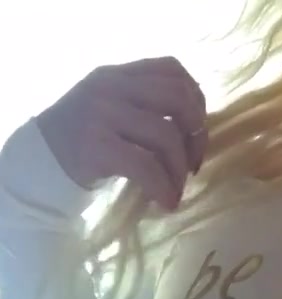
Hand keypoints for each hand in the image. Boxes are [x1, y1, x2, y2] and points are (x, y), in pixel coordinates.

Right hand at [36, 57, 206, 209]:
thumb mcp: (109, 108)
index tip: (195, 132)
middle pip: (178, 98)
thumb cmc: (81, 143)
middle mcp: (111, 87)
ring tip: (176, 190)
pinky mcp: (97, 146)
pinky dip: (164, 187)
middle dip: (196, 135)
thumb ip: (142, 105)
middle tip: (192, 164)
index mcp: (118, 75)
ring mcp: (103, 114)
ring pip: (166, 134)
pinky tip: (166, 202)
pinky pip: (146, 166)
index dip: (196, 100)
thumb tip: (193, 128)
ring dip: (180, 169)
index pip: (172, 69)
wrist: (40, 164)